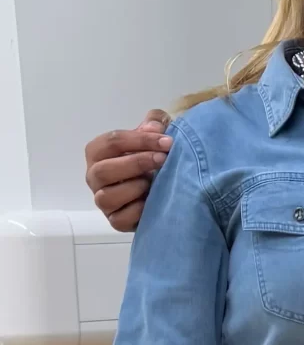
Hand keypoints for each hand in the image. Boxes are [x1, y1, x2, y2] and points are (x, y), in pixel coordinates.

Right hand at [86, 111, 171, 228]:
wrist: (157, 187)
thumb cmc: (149, 157)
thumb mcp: (153, 135)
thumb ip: (154, 123)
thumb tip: (155, 126)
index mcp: (98, 152)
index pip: (112, 141)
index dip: (141, 140)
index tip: (167, 142)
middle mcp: (94, 177)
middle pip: (103, 170)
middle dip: (136, 163)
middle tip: (162, 160)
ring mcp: (102, 201)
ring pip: (107, 197)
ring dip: (134, 188)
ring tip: (153, 182)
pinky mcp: (114, 221)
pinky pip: (119, 219)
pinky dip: (137, 211)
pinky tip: (152, 201)